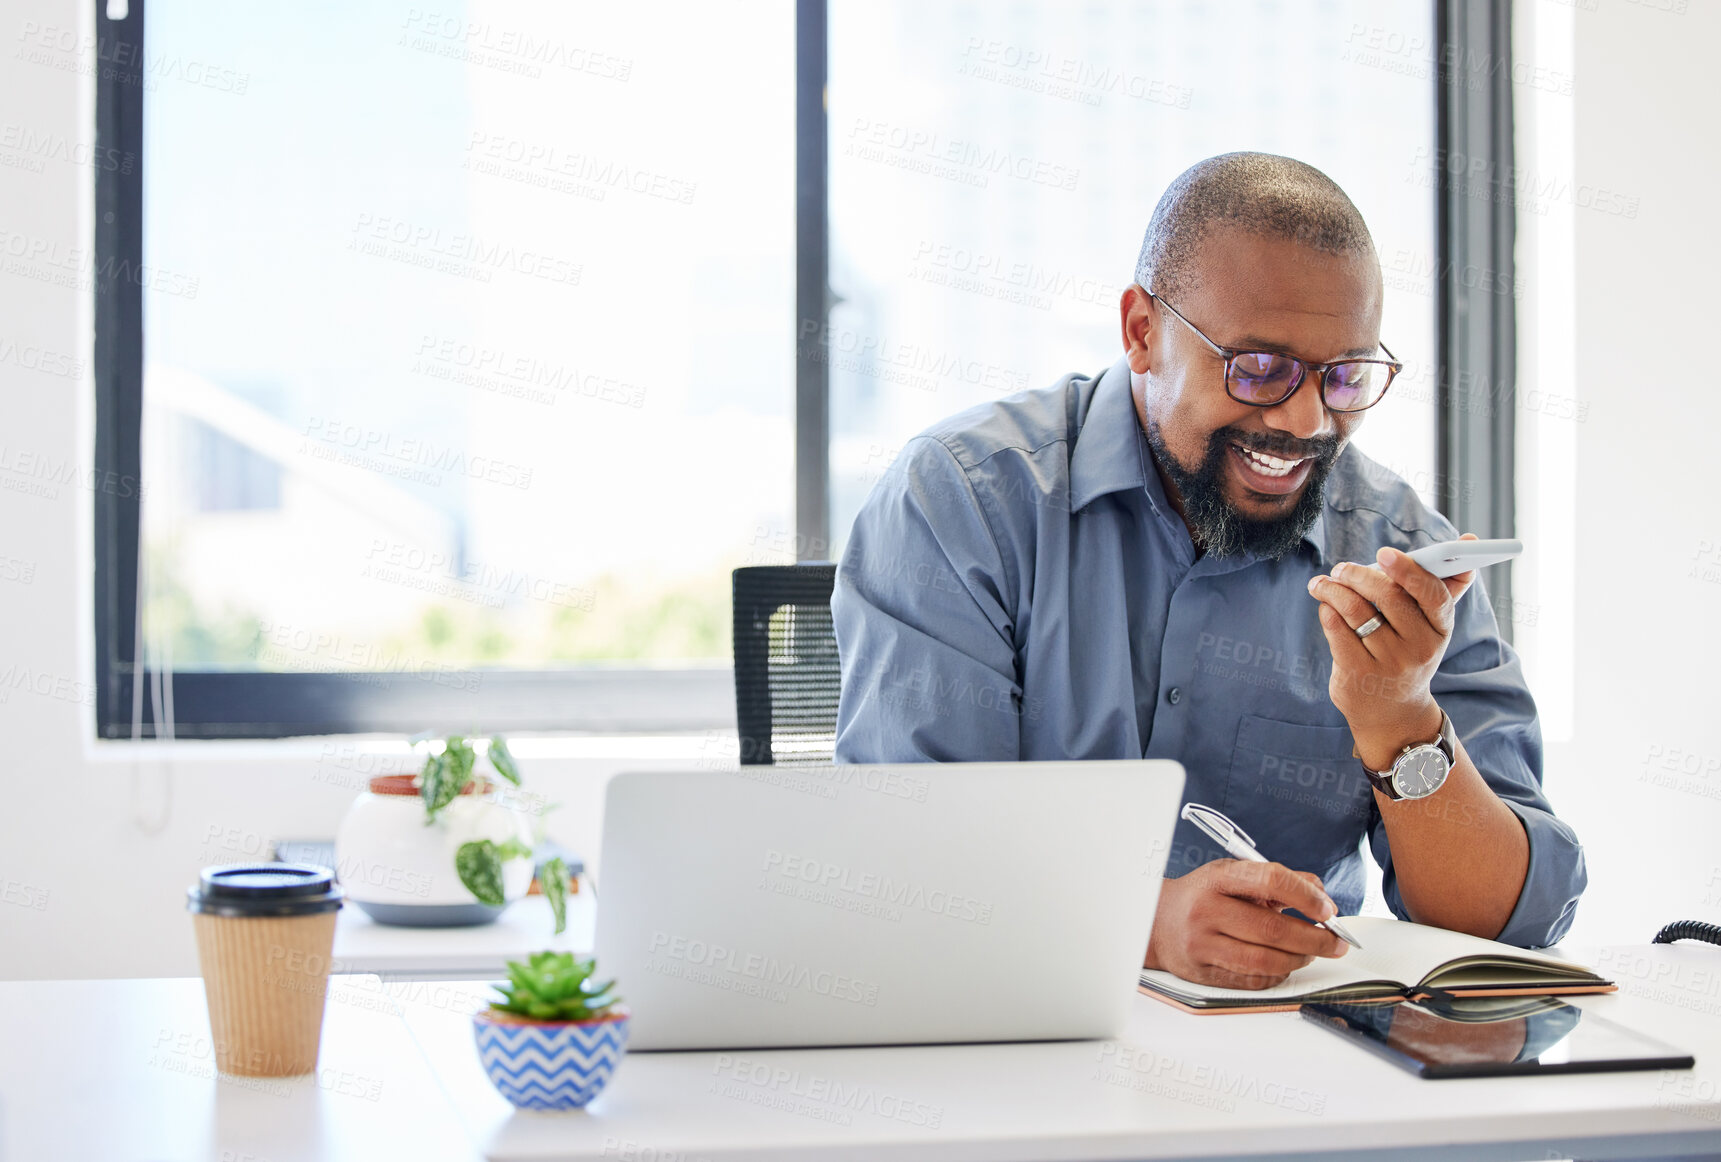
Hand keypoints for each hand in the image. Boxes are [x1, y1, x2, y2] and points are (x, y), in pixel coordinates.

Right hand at [1143, 860, 1348, 988]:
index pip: (1270, 879)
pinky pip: (1252, 981)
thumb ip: (1279, 879)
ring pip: (1265, 960)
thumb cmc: (1204, 896)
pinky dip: (1277, 974)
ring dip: (1299, 959)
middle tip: (1337, 942)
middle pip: (1273, 929)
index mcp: (1218, 878)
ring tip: (1311, 953)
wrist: (1157, 921)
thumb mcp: (1233, 874)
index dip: (1305, 895)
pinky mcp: (1202, 972)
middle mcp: (1207, 910)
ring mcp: (1202, 944)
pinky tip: (1284, 964)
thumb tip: (1323, 896)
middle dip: (1315, 938)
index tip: (1328, 909)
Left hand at [1307, 532, 1478, 749]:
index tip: (1384, 553)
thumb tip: (1470, 540)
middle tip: (1342, 568)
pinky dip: (1327, 610)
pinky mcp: (1358, 673)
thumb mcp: (1433, 627)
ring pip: (1356, 609)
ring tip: (1323, 583)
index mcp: (1440, 629)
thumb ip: (1447, 585)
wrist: (1393, 712)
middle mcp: (1418, 648)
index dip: (1408, 570)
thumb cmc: (1410, 652)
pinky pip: (1336, 628)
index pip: (1432, 594)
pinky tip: (1325, 605)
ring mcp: (1388, 662)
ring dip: (1333, 589)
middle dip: (1358, 575)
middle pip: (1388, 596)